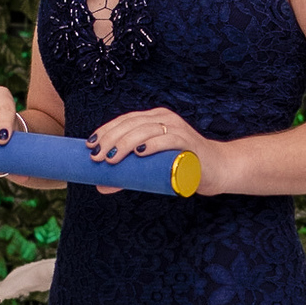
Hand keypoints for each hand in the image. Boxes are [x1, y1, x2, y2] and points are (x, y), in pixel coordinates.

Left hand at [84, 106, 230, 195]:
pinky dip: (153, 145)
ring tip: (111, 158)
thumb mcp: (151, 168)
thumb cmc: (181, 166)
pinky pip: (168, 139)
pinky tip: (139, 152)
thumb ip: (128, 175)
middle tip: (96, 156)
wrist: (216, 170)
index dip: (105, 130)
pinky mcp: (189, 143)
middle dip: (110, 139)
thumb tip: (101, 186)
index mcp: (153, 118)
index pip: (124, 120)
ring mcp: (177, 128)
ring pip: (146, 130)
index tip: (90, 145)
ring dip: (125, 143)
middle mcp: (164, 118)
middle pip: (131, 124)